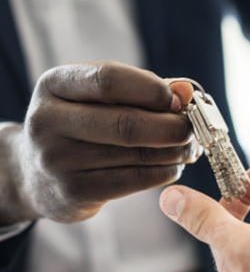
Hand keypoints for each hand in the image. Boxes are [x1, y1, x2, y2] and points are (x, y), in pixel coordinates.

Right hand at [0, 62, 200, 224]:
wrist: (35, 173)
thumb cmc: (79, 126)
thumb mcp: (97, 99)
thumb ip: (141, 90)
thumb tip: (186, 91)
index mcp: (55, 85)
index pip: (110, 79)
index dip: (153, 90)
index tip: (180, 100)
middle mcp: (48, 121)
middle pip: (127, 123)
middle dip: (172, 127)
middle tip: (192, 130)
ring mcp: (58, 160)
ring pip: (135, 154)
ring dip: (174, 152)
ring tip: (189, 148)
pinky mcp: (74, 192)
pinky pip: (133, 180)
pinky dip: (163, 172)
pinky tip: (174, 167)